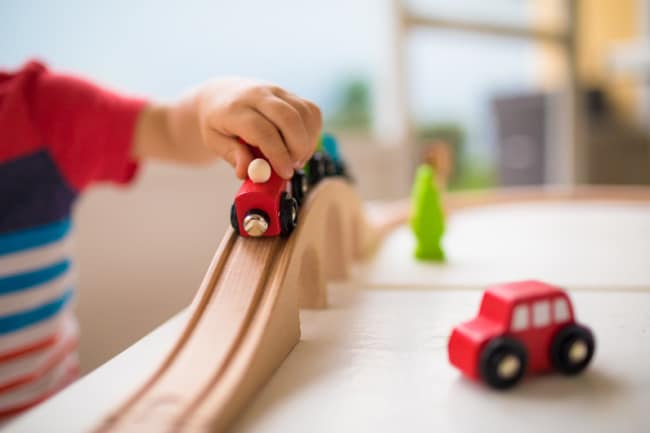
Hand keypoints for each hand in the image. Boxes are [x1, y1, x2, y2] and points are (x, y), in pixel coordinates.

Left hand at [196, 78, 321, 178]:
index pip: (262, 131)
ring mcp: (276, 91)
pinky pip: (311, 110)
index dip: (277, 154)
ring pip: (304, 113)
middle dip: (298, 148)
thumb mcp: (214, 142)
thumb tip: (247, 172)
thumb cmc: (218, 123)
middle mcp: (257, 94)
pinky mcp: (290, 93)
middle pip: (288, 118)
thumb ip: (233, 156)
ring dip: (307, 141)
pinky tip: (301, 144)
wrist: (221, 94)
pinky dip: (312, 131)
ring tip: (296, 158)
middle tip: (294, 167)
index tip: (285, 173)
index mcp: (234, 109)